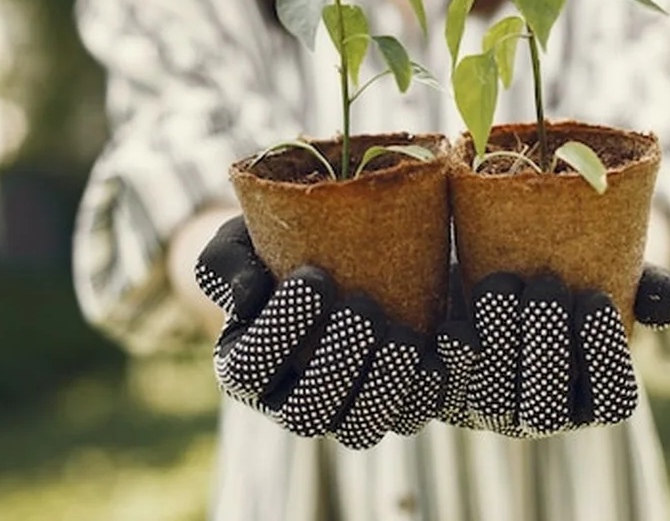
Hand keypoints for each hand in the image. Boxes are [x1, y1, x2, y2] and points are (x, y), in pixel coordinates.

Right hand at [194, 216, 443, 449]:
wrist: (347, 251)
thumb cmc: (285, 245)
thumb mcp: (244, 241)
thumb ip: (225, 264)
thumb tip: (247, 296)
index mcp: (247, 367)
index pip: (249, 371)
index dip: (279, 333)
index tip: (317, 277)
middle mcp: (292, 403)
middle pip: (306, 414)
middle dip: (337, 364)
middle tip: (365, 308)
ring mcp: (345, 413)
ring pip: (361, 429)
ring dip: (384, 386)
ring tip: (405, 336)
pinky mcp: (395, 408)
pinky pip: (412, 416)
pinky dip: (430, 387)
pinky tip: (444, 346)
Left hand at [436, 264, 669, 436]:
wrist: (486, 269)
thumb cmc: (562, 274)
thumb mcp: (609, 274)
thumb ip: (646, 286)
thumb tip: (668, 300)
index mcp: (590, 396)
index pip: (612, 403)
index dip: (606, 359)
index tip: (594, 300)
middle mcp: (540, 414)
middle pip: (546, 410)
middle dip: (547, 349)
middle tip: (545, 287)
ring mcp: (488, 411)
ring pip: (492, 400)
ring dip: (497, 346)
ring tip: (500, 286)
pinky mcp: (441, 397)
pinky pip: (439, 398)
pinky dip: (446, 365)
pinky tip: (452, 328)